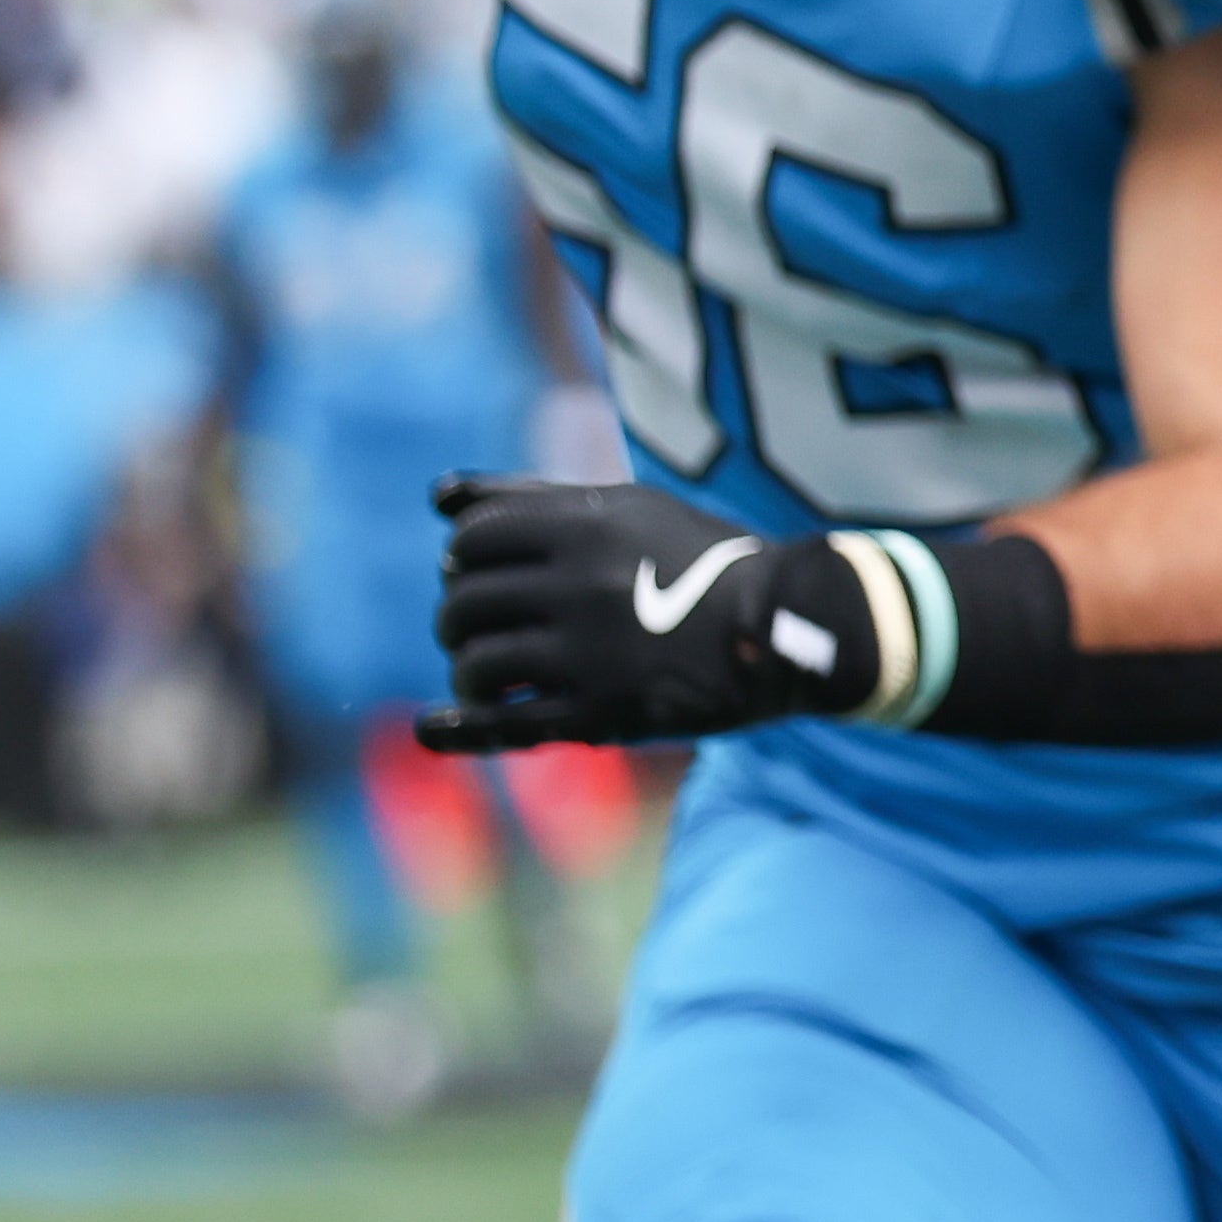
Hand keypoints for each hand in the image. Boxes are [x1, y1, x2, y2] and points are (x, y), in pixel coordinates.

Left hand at [422, 476, 866, 751]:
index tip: (477, 572)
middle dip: (457, 617)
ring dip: (467, 670)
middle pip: (465, 602)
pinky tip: (434, 727)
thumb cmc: (701, 560)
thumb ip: (533, 497)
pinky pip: (506, 724)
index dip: (462, 557)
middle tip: (476, 628)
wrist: (787, 626)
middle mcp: (581, 585)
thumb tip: (437, 494)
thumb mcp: (628, 507)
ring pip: (478, 663)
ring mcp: (590, 653)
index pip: (473, 539)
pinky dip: (459, 727)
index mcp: (587, 525)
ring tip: (486, 675)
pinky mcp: (602, 713)